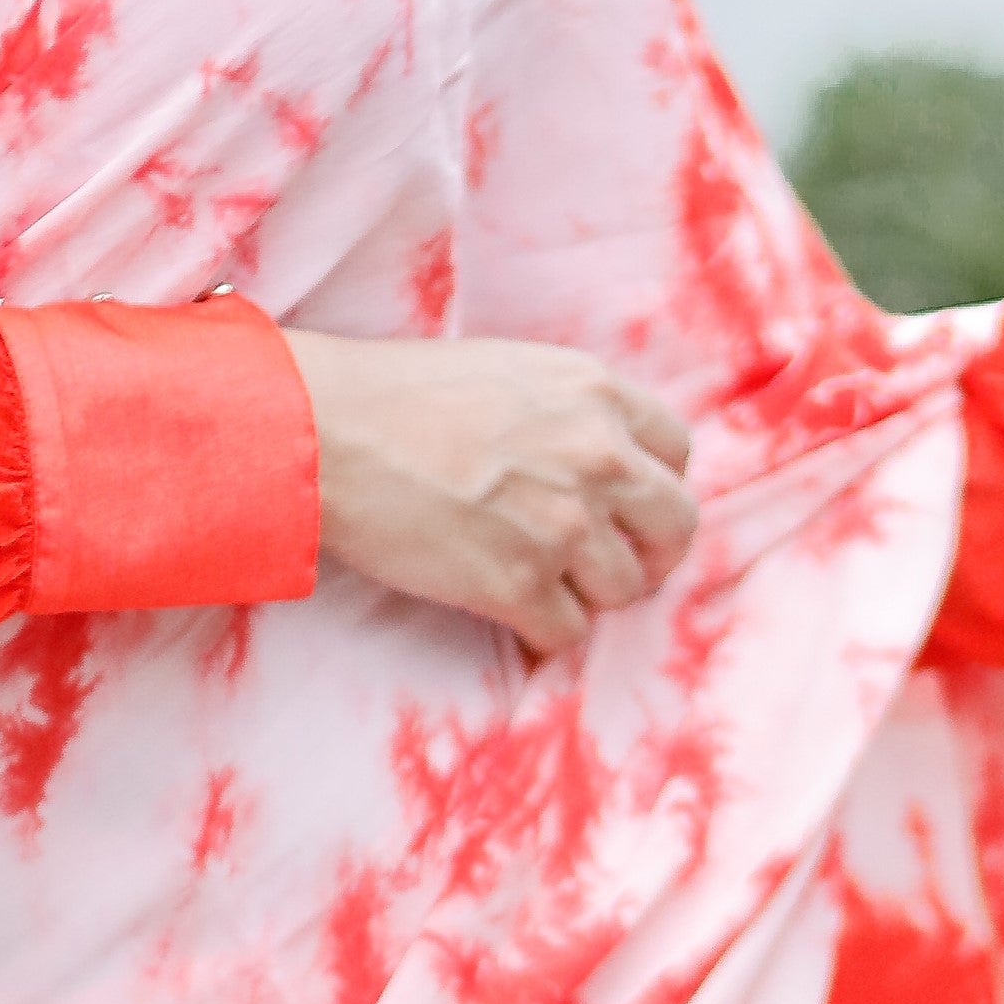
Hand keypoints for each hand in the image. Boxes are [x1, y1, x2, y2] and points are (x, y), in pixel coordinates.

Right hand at [284, 329, 696, 654]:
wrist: (326, 430)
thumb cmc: (397, 394)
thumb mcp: (510, 370)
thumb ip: (570, 411)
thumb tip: (596, 457)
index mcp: (597, 394)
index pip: (677, 453)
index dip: (652, 485)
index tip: (624, 505)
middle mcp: (598, 457)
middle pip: (675, 528)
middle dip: (646, 551)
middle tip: (605, 563)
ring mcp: (564, 524)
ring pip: (625, 589)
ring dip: (588, 595)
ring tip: (541, 584)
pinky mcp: (519, 583)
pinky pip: (568, 633)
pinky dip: (542, 632)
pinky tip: (510, 613)